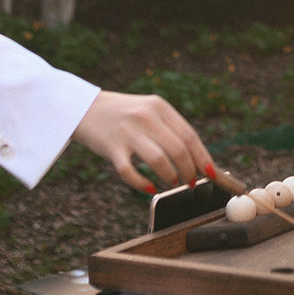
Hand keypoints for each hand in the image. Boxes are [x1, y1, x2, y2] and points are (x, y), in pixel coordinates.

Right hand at [71, 91, 211, 194]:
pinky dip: (144, 184)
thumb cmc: (122, 114)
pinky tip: (150, 188)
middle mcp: (146, 117)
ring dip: (170, 177)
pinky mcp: (111, 147)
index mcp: (159, 107)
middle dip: (189, 171)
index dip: (202, 157)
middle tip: (190, 182)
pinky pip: (131, 172)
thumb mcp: (148, 110)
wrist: (83, 108)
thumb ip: (169, 128)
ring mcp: (128, 132)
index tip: (210, 173)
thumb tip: (195, 157)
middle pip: (178, 150)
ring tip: (172, 182)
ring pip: (159, 161)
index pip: (189, 135)